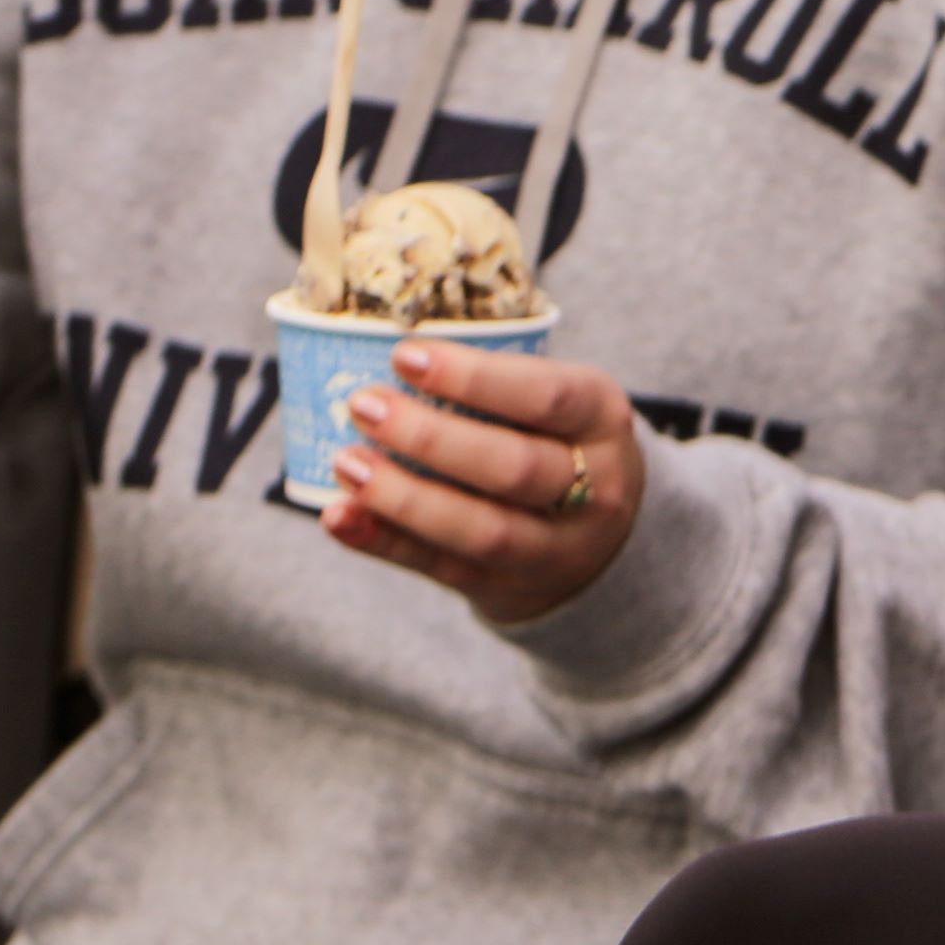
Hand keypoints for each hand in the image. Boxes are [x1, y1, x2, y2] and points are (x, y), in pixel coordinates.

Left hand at [322, 341, 643, 625]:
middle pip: (513, 468)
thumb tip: (391, 355)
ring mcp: (555, 549)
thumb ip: (498, 386)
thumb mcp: (561, 406)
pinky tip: (340, 516)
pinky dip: (384, 542)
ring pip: (480, 529)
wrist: (605, 543)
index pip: (547, 396)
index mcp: (604, 420)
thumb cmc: (558, 445)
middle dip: (430, 438)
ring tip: (346, 461)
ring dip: (403, 497)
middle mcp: (595, 489)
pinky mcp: (509, 589)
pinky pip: (442, 569)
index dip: (474, 377)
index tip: (403, 355)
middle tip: (364, 405)